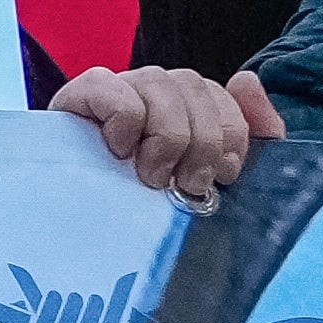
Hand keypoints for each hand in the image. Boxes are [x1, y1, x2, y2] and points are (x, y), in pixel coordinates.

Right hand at [58, 62, 279, 206]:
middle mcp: (149, 93)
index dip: (231, 132)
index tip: (222, 175)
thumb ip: (244, 135)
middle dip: (202, 141)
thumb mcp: (206, 180)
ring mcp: (114, 91)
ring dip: (167, 135)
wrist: (81, 243)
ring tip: (152, 177)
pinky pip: (108, 86)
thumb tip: (246, 79)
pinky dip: (122, 117)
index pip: (219, 93)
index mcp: (181, 108)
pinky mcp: (76, 98)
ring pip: (158, 82)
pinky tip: (119, 150)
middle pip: (193, 83)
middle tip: (185, 185)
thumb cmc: (146, 211)